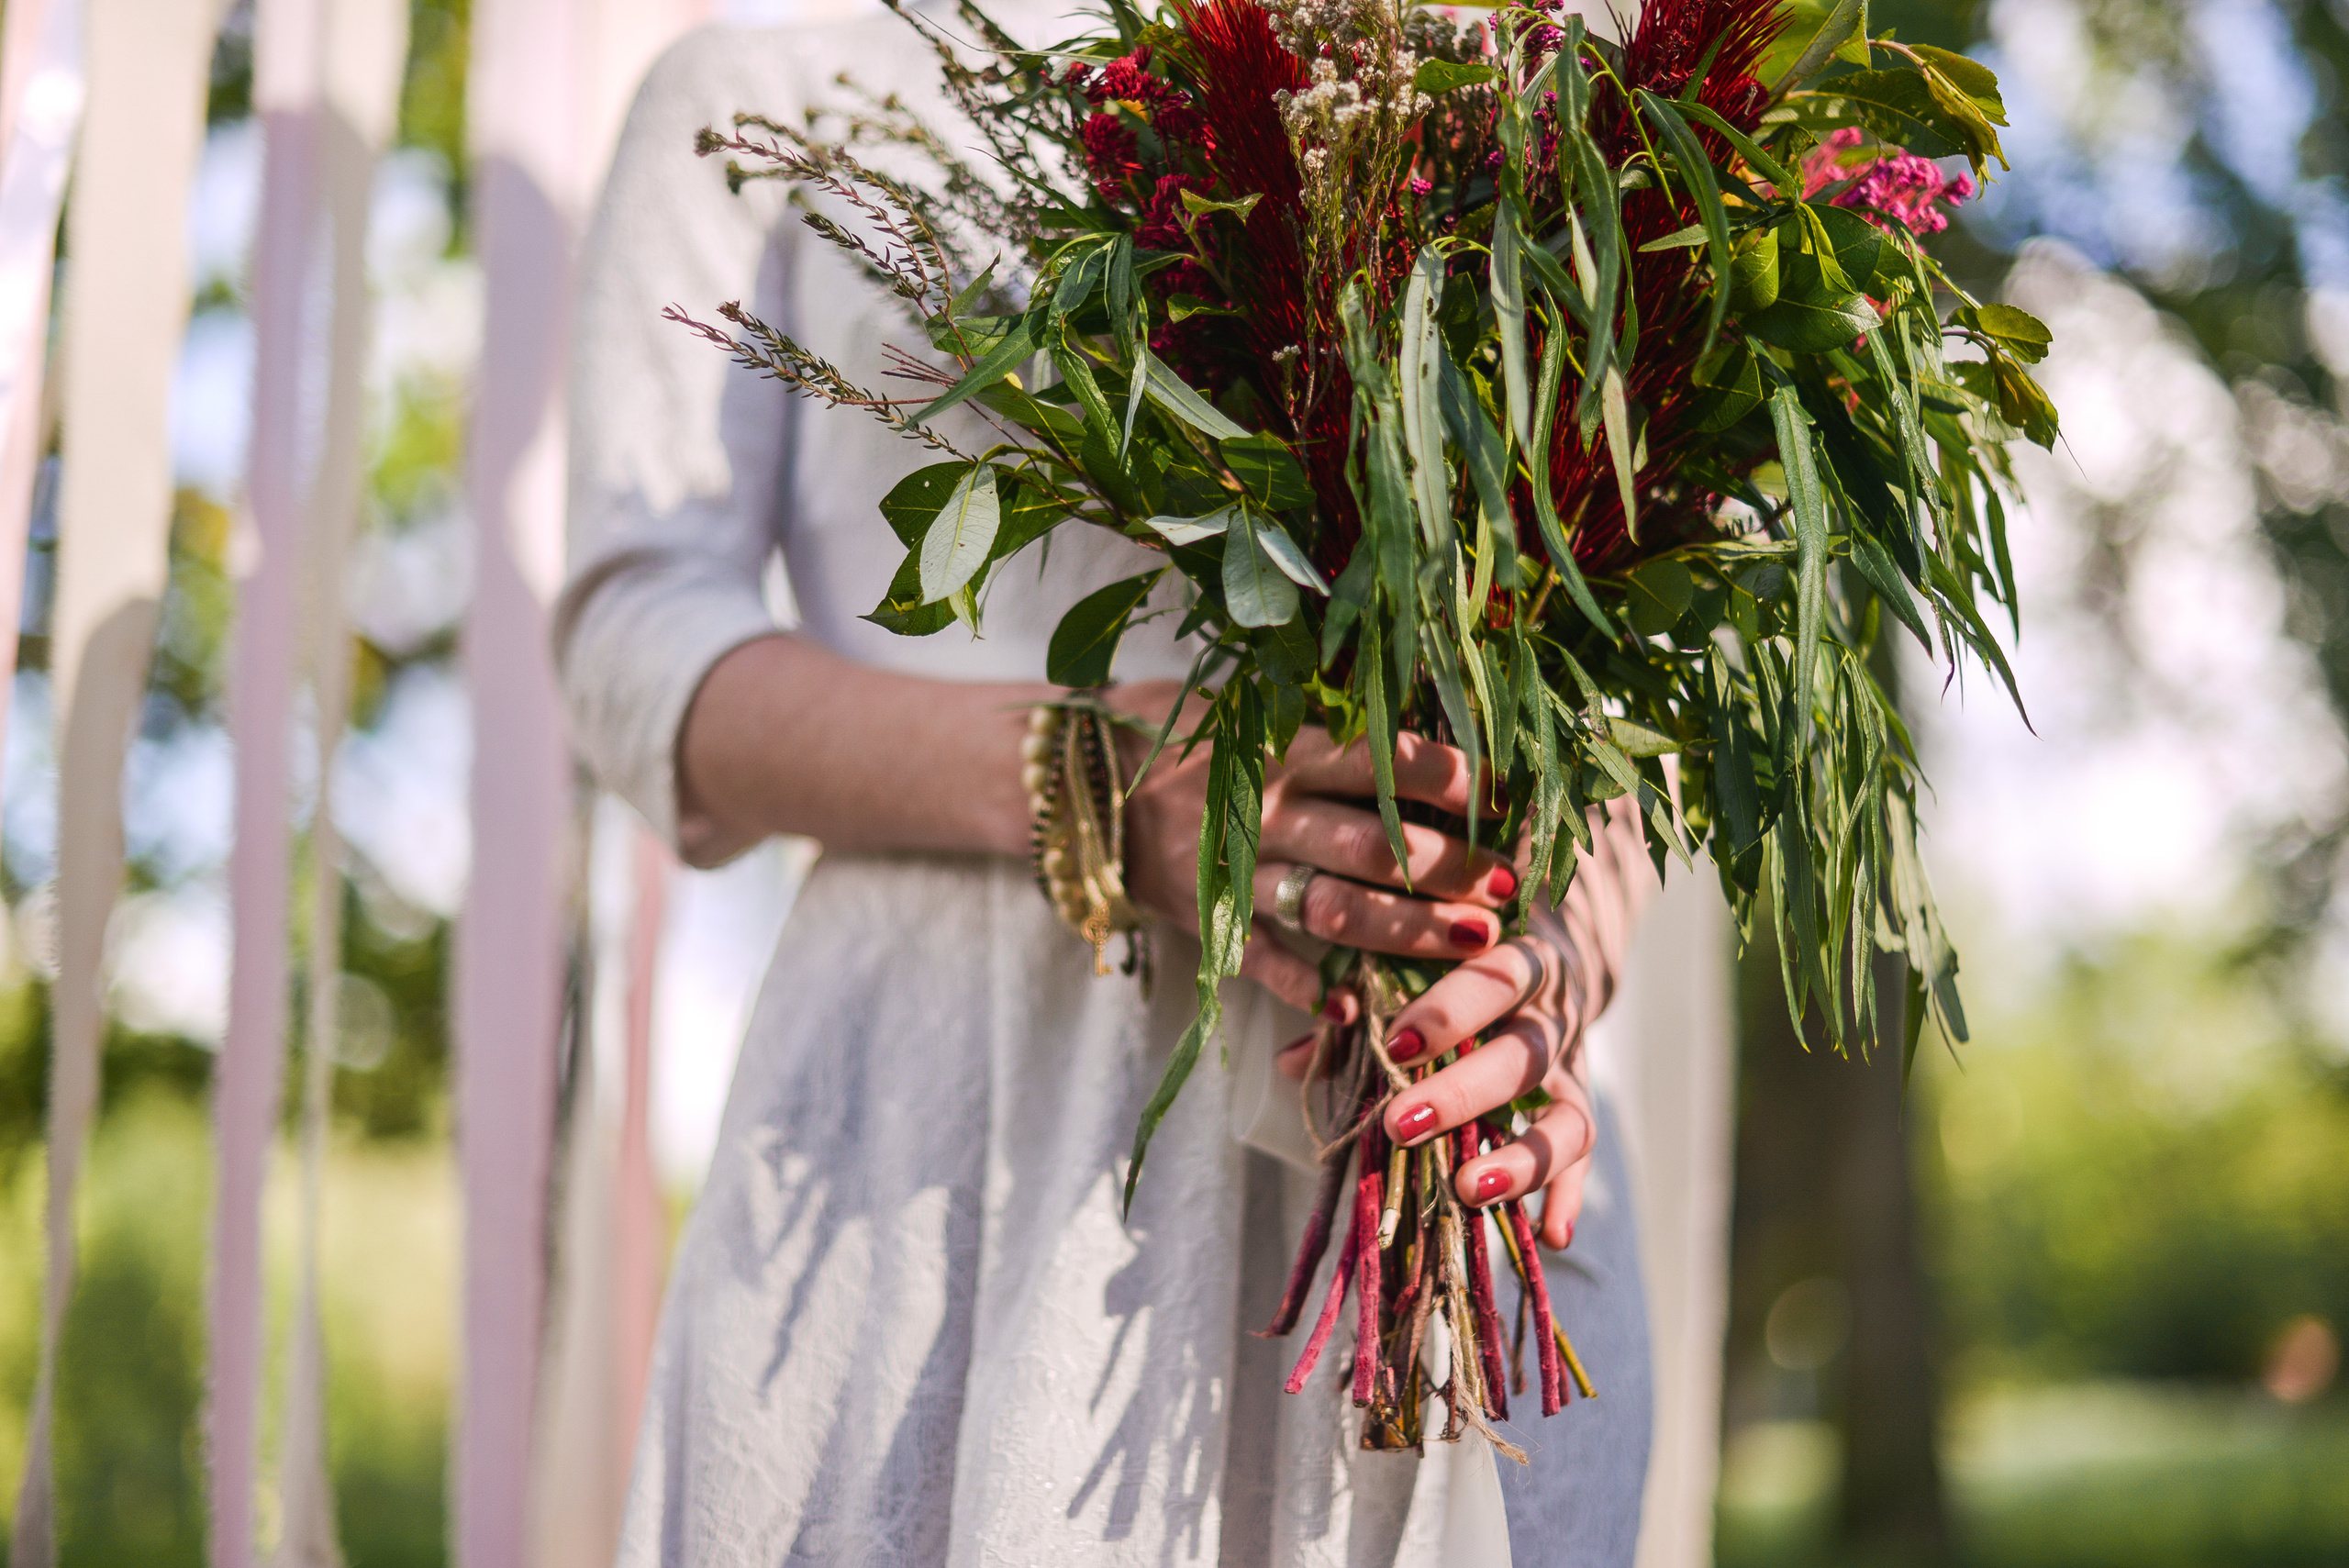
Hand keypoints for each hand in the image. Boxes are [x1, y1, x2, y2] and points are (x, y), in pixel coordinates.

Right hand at [1108, 681, 1519, 1015]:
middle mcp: (1266, 808)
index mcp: (1284, 748)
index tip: (1507, 792)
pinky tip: (1355, 1004)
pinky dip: (1306, 987)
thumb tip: (1427, 720)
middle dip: (1451, 868)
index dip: (1450, 778)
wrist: (1082, 783)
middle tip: (1510, 884)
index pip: (1381, 760)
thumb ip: (1325, 724)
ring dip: (1410, 930)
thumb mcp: (1251, 708)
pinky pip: (1262, 961)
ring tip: (1475, 941)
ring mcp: (1235, 868)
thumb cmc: (1187, 736)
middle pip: (1374, 845)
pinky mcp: (1206, 917)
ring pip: (1334, 907)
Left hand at [1279, 928, 1593, 1249]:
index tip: (1395, 1045)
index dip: (1448, 1012)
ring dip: (1523, 1159)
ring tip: (1470, 1189)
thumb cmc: (1464, 959)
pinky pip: (1585, 1158)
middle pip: (1525, 1055)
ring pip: (1569, 1117)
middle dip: (1463, 1093)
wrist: (1559, 945)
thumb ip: (1362, 1005)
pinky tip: (1550, 1234)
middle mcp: (1552, 1015)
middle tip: (1402, 1125)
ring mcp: (1573, 1068)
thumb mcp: (1424, 963)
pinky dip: (1570, 1195)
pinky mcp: (1582, 1108)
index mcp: (1514, 962)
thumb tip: (1291, 1063)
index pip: (1492, 978)